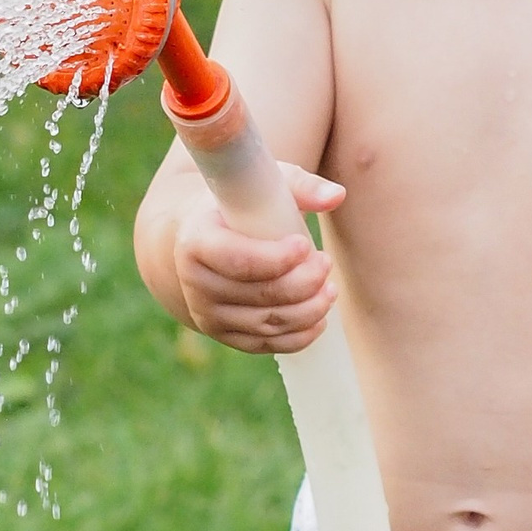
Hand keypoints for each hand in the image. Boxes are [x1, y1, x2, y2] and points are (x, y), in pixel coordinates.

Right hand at [173, 168, 343, 354]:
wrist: (200, 237)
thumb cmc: (238, 207)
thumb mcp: (261, 186)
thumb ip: (301, 187)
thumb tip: (337, 196)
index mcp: (196, 242)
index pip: (238, 260)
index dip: (276, 258)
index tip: (304, 245)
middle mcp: (195, 284)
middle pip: (259, 294)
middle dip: (303, 282)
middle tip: (325, 263)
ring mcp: (208, 314)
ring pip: (267, 323)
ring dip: (308, 309)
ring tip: (330, 288)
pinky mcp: (224, 334)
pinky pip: (266, 344)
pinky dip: (299, 336)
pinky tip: (320, 318)